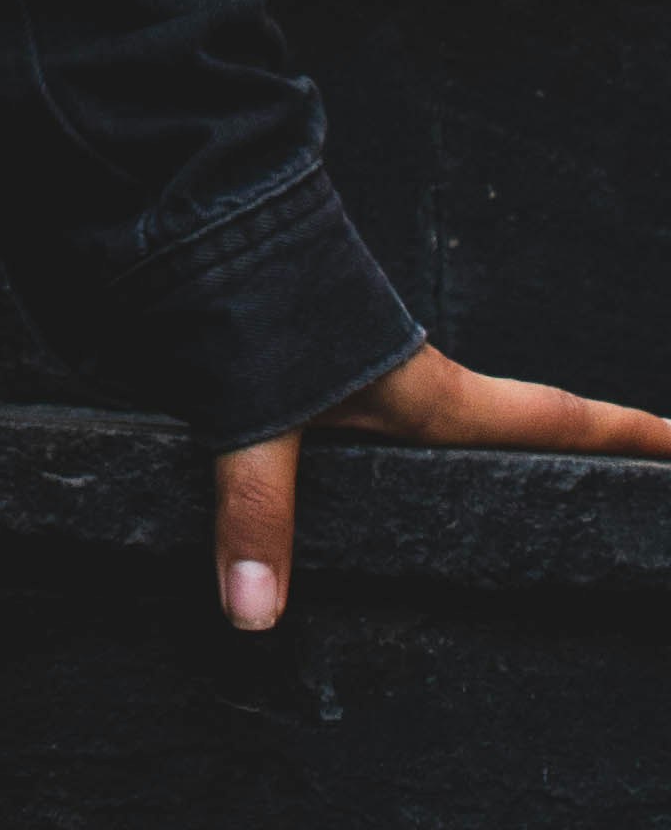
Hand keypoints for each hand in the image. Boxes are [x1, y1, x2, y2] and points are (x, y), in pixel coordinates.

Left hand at [215, 340, 670, 625]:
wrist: (202, 214)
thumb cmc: (246, 304)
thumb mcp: (260, 415)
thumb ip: (258, 514)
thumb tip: (256, 615)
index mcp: (435, 399)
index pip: (558, 421)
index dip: (628, 437)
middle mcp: (421, 391)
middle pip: (530, 429)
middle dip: (586, 457)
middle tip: (639, 487)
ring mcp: (380, 380)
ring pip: (464, 429)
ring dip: (509, 453)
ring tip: (552, 497)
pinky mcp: (333, 371)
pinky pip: (399, 429)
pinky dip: (426, 455)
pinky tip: (407, 488)